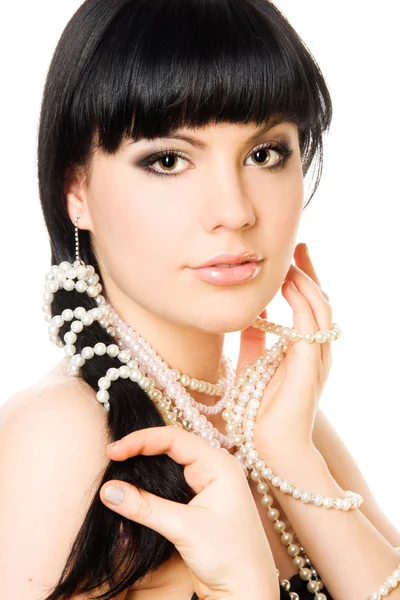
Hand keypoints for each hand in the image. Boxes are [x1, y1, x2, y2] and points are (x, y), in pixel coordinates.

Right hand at [99, 426, 278, 599]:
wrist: (247, 592)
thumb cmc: (230, 558)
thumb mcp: (184, 529)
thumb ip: (145, 507)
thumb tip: (109, 490)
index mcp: (219, 465)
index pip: (175, 439)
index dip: (142, 440)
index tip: (114, 450)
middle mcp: (215, 470)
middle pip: (172, 447)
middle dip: (141, 449)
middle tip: (112, 455)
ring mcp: (207, 487)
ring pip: (170, 465)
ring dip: (146, 466)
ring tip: (118, 467)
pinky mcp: (198, 504)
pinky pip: (171, 484)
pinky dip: (152, 484)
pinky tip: (135, 488)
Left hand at [236, 242, 332, 458]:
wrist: (269, 449)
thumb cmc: (260, 412)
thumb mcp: (253, 366)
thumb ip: (254, 341)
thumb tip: (249, 316)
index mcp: (302, 350)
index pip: (308, 306)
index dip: (303, 279)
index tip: (293, 255)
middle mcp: (315, 351)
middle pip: (319, 301)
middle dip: (309, 272)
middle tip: (297, 247)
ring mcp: (315, 358)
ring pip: (319, 309)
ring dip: (306, 282)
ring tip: (290, 262)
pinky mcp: (309, 367)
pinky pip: (309, 327)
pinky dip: (301, 303)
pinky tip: (288, 286)